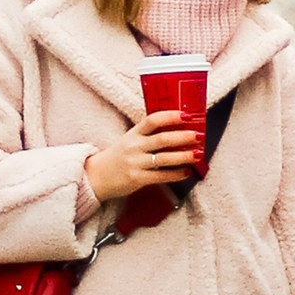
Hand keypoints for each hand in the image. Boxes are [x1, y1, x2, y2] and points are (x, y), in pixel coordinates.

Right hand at [83, 111, 201, 205]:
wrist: (96, 176)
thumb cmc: (117, 157)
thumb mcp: (129, 140)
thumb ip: (148, 135)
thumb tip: (176, 130)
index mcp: (133, 133)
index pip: (152, 120)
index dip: (170, 116)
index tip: (186, 115)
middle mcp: (134, 146)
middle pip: (162, 139)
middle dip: (182, 137)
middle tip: (198, 135)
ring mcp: (135, 163)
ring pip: (164, 158)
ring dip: (183, 156)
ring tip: (197, 154)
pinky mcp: (137, 179)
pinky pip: (161, 176)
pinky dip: (175, 174)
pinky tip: (186, 172)